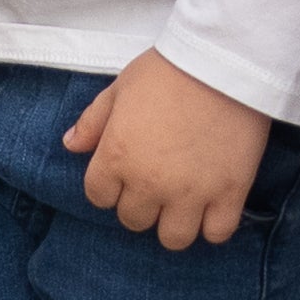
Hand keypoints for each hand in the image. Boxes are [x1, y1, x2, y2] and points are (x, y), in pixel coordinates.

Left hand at [65, 53, 271, 254]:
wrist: (223, 61)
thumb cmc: (168, 69)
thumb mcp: (120, 87)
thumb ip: (93, 121)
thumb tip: (71, 145)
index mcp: (116, 158)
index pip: (98, 197)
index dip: (110, 184)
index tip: (125, 171)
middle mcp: (149, 183)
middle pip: (134, 220)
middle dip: (140, 203)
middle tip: (157, 180)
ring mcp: (191, 193)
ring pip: (173, 239)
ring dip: (173, 222)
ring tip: (183, 200)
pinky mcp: (229, 193)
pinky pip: (217, 234)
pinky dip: (213, 225)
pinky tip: (213, 205)